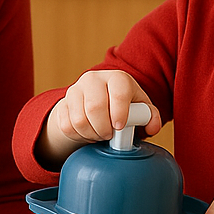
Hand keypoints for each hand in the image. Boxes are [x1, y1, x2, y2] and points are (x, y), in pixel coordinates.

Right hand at [37, 70, 161, 167]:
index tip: (120, 127)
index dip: (120, 113)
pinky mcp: (62, 104)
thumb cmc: (123, 105)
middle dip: (104, 128)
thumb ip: (151, 117)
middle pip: (95, 107)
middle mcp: (94, 79)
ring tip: (99, 135)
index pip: (118, 93)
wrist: (94, 100)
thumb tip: (151, 128)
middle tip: (109, 136)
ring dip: (91, 134)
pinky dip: (78, 136)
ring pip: (79, 119)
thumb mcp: (140, 107)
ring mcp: (75, 90)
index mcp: (117, 78)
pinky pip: (67, 126)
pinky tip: (87, 133)